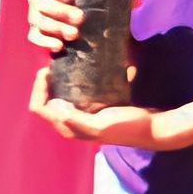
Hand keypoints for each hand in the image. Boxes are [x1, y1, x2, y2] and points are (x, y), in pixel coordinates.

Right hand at [27, 0, 86, 53]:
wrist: (100, 20)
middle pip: (37, 1)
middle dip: (58, 10)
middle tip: (80, 18)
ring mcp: (37, 15)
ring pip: (36, 19)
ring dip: (54, 27)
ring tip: (74, 34)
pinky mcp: (39, 32)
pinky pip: (34, 36)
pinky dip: (44, 41)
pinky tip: (59, 46)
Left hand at [29, 69, 167, 147]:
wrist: (154, 128)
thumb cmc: (129, 127)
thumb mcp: (102, 124)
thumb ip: (77, 120)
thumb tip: (54, 106)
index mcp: (69, 128)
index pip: (40, 108)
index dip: (38, 89)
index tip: (46, 71)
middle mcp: (71, 124)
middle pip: (45, 103)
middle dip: (43, 85)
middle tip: (51, 65)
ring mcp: (82, 118)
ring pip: (58, 99)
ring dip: (55, 84)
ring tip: (60, 66)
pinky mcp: (93, 111)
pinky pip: (73, 96)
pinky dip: (70, 84)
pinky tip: (77, 71)